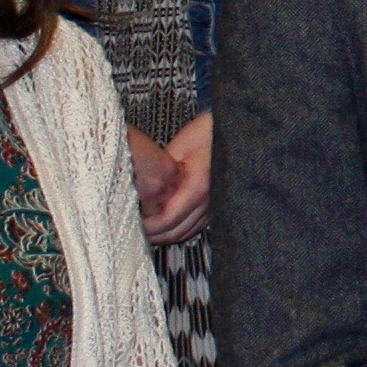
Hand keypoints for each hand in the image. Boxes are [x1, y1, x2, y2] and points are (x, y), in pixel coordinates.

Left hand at [132, 114, 214, 243]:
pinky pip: (195, 226)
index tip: (133, 223)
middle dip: (154, 235)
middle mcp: (210, 200)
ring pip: (186, 232)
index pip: (168, 219)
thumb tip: (141, 190)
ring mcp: (215, 205)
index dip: (148, 227)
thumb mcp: (177, 147)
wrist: (233, 131)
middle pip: (177, 232)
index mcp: (198, 186)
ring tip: (146, 230)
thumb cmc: (205, 133)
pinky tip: (164, 225)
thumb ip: (161, 172)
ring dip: (165, 235)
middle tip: (134, 230)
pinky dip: (178, 229)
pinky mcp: (216, 205)